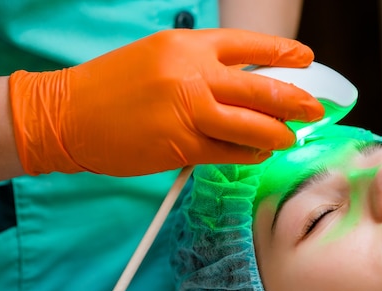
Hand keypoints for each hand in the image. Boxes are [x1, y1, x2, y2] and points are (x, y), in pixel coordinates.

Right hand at [8, 28, 323, 175]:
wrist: (67, 114)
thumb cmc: (112, 86)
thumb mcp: (160, 58)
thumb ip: (203, 67)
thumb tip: (246, 85)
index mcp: (188, 45)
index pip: (249, 46)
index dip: (283, 53)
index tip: (306, 60)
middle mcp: (192, 74)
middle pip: (262, 88)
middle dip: (296, 100)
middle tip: (314, 109)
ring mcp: (188, 111)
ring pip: (252, 124)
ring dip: (278, 133)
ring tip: (290, 137)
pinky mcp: (182, 145)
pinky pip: (230, 151)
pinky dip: (250, 153)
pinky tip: (258, 154)